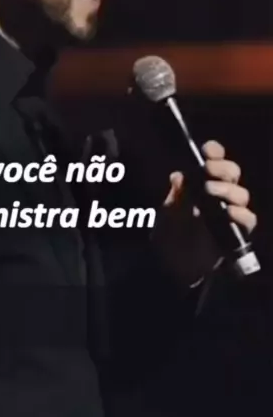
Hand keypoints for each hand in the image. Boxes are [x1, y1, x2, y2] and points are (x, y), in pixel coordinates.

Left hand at [153, 140, 256, 284]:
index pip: (215, 161)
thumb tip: (178, 176)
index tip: (207, 150)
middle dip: (223, 168)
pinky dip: (241, 214)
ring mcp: (230, 212)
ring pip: (241, 193)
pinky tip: (229, 211)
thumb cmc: (169, 234)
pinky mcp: (237, 232)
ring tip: (210, 190)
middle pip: (232, 173)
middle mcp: (219, 194)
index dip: (215, 152)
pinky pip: (248, 219)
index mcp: (202, 182)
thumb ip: (175, 195)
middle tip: (208, 169)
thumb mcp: (167, 212)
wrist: (171, 266)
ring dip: (228, 189)